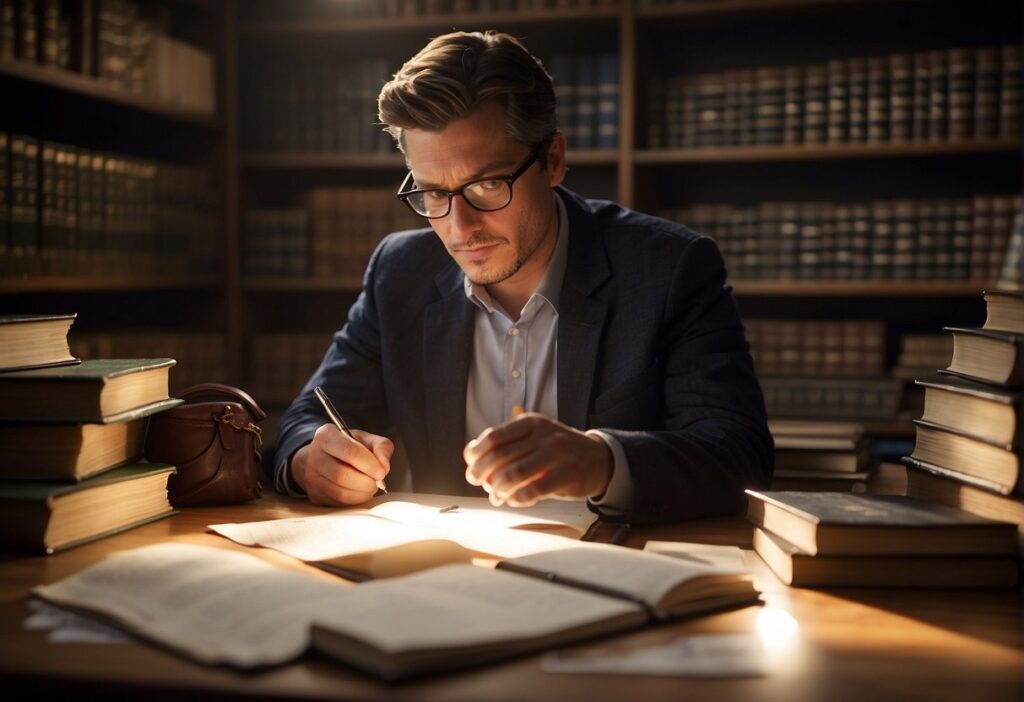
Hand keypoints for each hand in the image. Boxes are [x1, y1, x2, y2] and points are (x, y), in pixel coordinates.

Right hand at [290, 424, 392, 505]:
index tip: (381, 472)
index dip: (369, 465)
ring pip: (339, 492)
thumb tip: (384, 466)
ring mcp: (311, 476)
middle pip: (342, 475)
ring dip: (361, 493)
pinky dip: (354, 500)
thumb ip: (381, 447)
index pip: (349, 451)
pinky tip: (359, 493)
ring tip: (369, 487)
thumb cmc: (346, 447)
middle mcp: (314, 455)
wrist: (321, 457)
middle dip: (365, 482)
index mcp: (326, 435)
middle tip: (376, 482)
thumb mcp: (365, 439)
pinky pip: (337, 502)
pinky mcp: (314, 494)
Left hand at [464, 413, 611, 506]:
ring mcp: (558, 454)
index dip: (477, 452)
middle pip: (501, 456)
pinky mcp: (567, 475)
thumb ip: (506, 442)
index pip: (495, 436)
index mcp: (532, 422)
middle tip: (476, 482)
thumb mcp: (534, 436)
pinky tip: (513, 500)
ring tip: (495, 497)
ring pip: (514, 474)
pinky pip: (533, 491)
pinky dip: (517, 499)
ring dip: (498, 490)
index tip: (470, 464)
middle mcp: (545, 435)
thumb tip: (471, 454)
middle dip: (482, 472)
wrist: (597, 458)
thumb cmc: (556, 450)